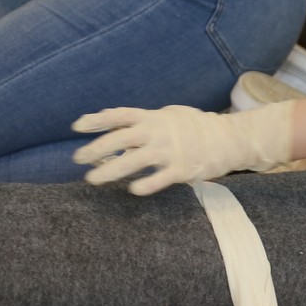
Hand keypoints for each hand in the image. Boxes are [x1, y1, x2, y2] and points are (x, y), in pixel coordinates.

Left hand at [74, 100, 293, 195]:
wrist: (229, 139)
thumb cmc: (195, 127)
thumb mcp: (169, 116)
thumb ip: (144, 123)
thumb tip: (115, 130)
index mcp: (153, 117)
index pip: (119, 115)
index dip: (97, 120)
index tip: (76, 126)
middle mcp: (158, 132)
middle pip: (120, 139)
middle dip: (96, 149)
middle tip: (78, 159)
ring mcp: (169, 151)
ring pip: (133, 161)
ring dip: (109, 170)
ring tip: (92, 179)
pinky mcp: (181, 169)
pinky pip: (159, 179)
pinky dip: (144, 185)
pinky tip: (132, 189)